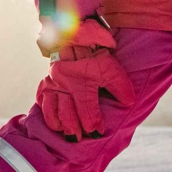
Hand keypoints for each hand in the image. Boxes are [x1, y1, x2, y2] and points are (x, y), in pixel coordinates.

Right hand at [38, 19, 136, 139]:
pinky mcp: (46, 80)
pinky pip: (41, 97)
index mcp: (81, 81)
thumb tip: (130, 102)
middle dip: (73, 127)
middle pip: (67, 111)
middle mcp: (65, 83)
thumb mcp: (111, 67)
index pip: (86, 107)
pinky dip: (45, 109)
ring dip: (57, 122)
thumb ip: (120, 86)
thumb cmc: (95, 53)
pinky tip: (51, 119)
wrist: (76, 34)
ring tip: (64, 132)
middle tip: (78, 138)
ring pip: (51, 107)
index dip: (93, 121)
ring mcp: (53, 82)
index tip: (99, 131)